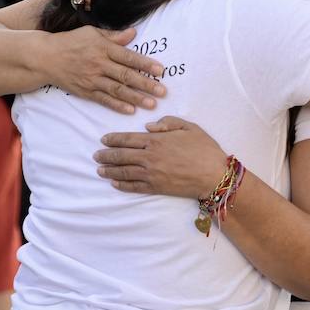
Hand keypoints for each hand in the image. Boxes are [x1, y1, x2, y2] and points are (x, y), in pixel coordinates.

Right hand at [47, 27, 166, 113]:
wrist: (46, 58)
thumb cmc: (72, 42)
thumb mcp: (92, 33)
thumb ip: (114, 35)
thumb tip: (134, 33)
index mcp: (103, 47)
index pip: (128, 57)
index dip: (145, 64)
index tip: (161, 70)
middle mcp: (99, 64)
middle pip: (126, 76)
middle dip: (146, 84)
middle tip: (163, 92)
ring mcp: (92, 79)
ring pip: (117, 90)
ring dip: (135, 98)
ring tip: (152, 104)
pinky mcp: (85, 91)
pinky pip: (103, 100)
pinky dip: (117, 105)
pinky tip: (130, 110)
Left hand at [95, 116, 229, 198]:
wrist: (214, 174)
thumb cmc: (204, 148)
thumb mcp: (189, 127)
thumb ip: (167, 122)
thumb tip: (148, 127)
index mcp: (156, 140)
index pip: (128, 139)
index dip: (113, 139)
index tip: (103, 140)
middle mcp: (150, 157)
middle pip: (121, 156)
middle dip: (106, 155)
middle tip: (96, 156)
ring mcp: (151, 174)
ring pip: (124, 172)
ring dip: (110, 171)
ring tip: (100, 170)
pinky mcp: (156, 187)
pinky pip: (134, 187)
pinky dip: (122, 185)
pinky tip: (115, 183)